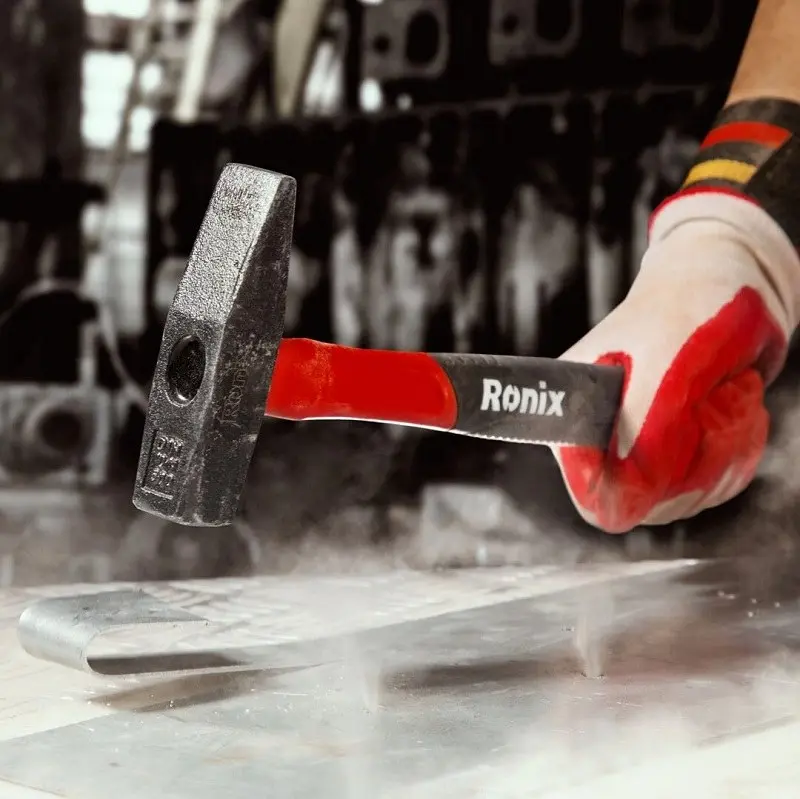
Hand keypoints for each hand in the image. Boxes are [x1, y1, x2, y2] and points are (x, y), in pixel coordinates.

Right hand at [554, 193, 799, 532]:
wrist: (729, 283)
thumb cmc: (689, 307)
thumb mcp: (668, 364)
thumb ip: (644, 429)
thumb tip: (626, 496)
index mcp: (577, 414)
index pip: (593, 494)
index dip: (631, 491)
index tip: (669, 456)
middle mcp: (602, 438)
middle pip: (647, 503)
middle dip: (693, 463)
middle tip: (710, 406)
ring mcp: (640, 448)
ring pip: (686, 497)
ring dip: (722, 452)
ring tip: (724, 397)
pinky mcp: (675, 453)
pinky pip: (713, 485)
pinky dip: (736, 450)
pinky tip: (732, 408)